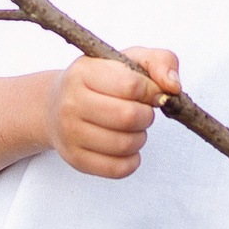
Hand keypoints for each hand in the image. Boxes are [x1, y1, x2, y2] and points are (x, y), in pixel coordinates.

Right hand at [43, 48, 178, 178]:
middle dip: (146, 116)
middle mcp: (71, 102)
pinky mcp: (76, 159)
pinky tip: (127, 147)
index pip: (131, 85)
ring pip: (125, 145)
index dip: (151, 91)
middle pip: (129, 117)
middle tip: (142, 112)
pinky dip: (132, 160)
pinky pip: (118, 169)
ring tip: (132, 128)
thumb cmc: (100, 81)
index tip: (149, 92)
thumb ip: (160, 62)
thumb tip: (172, 87)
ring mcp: (70, 133)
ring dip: (140, 137)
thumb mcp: (127, 60)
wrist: (55, 105)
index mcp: (83, 72)